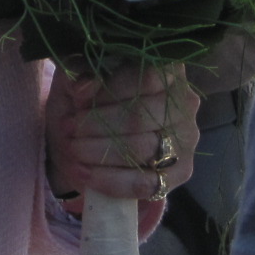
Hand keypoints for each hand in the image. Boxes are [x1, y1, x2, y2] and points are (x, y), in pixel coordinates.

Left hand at [47, 63, 199, 205]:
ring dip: (100, 151)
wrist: (91, 140)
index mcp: (167, 70)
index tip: (78, 99)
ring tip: (73, 149)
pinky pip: (145, 183)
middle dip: (98, 124)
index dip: (111, 90)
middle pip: (142, 116)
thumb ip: (81, 74)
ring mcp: (186, 139)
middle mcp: (185, 102)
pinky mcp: (180, 173)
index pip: (147, 77)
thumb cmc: (88, 102)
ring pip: (142, 149)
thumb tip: (84, 86)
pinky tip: (84, 173)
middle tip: (69, 128)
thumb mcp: (79, 79)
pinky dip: (110, 180)